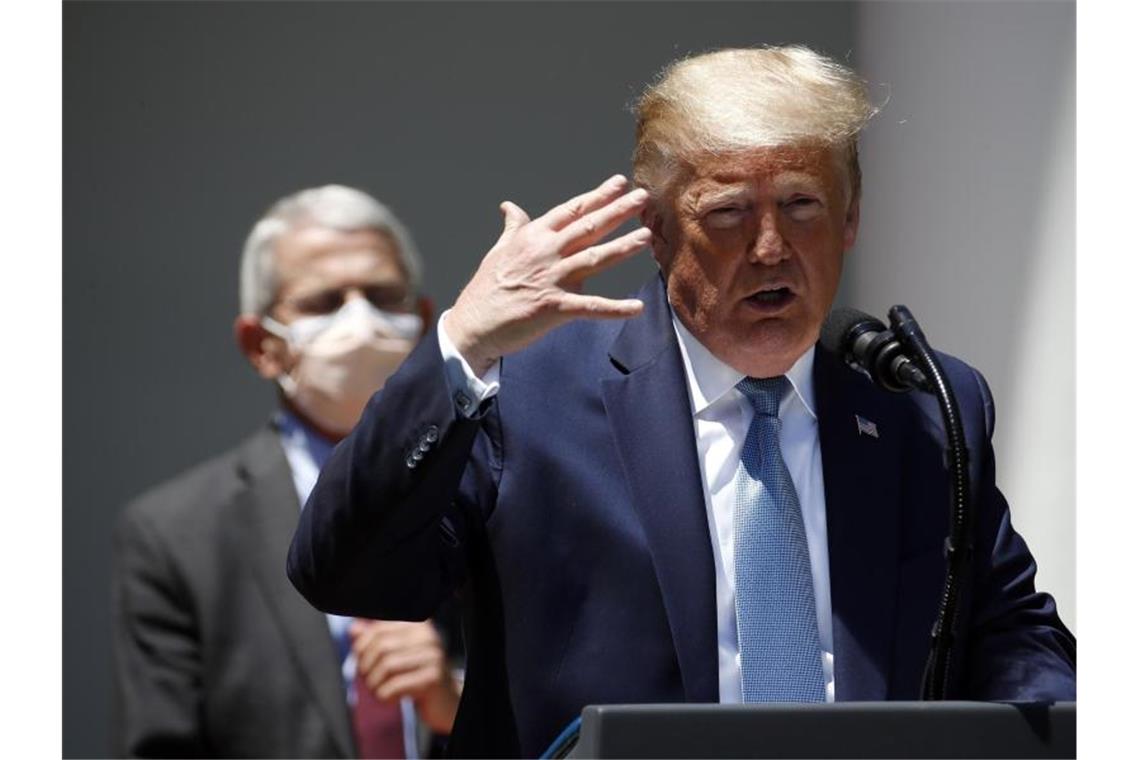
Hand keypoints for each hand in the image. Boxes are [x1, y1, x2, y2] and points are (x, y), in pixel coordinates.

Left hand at [349, 619, 460, 734]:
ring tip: (379, 690)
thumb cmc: (416, 675)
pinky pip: (395, 686)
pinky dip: (385, 696)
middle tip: (369, 680)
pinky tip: (391, 699)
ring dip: (375, 684)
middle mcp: (427, 636)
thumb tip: (354, 630)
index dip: (362, 647)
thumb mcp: (396, 654)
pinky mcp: (432, 678)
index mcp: (417, 625)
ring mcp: (432, 656)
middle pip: (381, 647)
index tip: (362, 662)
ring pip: (386, 666)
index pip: (378, 629)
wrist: (445, 700)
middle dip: (367, 668)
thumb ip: (375, 640)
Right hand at [444, 175, 651, 374]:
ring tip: (646, 236)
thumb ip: (513, 228)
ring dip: (622, 248)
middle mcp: (544, 253)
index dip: (597, 196)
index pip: (571, 210)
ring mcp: (550, 279)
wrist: (473, 326)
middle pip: (587, 227)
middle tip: (643, 197)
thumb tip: (509, 206)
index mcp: (533, 237)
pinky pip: (590, 307)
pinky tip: (637, 308)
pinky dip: (615, 309)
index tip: (619, 182)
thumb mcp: (499, 251)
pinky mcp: (554, 308)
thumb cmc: (486, 289)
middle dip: (617, 211)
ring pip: (593, 259)